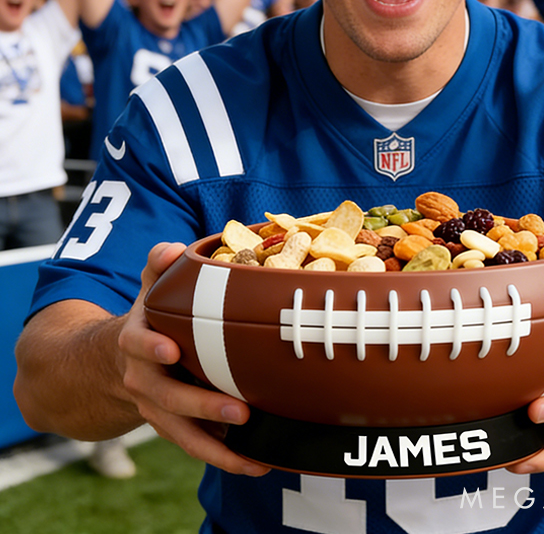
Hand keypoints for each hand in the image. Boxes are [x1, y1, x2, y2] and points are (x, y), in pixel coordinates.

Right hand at [118, 242, 268, 475]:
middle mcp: (143, 380)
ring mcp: (157, 409)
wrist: (116, 363)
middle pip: (167, 398)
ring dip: (217, 447)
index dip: (150, 348)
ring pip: (182, 434)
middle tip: (240, 411)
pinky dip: (224, 457)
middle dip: (202, 406)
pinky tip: (257, 463)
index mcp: (136, 342)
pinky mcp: (175, 427)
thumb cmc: (149, 319)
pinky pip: (197, 447)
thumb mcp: (149, 289)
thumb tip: (172, 250)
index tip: (171, 349)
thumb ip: (159, 266)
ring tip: (253, 451)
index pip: (137, 344)